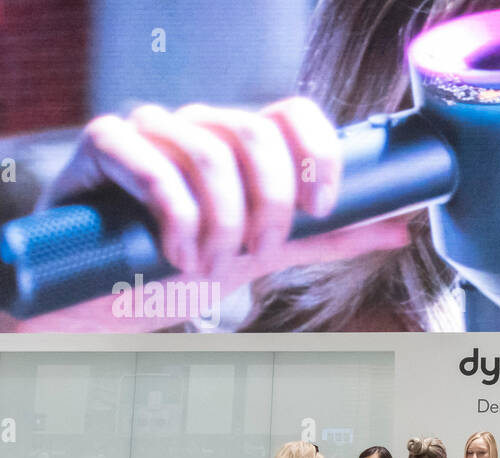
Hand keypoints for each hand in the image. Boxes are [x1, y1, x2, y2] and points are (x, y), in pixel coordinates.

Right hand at [23, 97, 411, 331]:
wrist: (101, 301)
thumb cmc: (177, 269)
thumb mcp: (265, 256)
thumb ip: (326, 239)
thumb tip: (398, 228)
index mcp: (241, 143)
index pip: (295, 114)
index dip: (320, 155)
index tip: (323, 208)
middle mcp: (198, 126)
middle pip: (258, 135)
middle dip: (271, 204)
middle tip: (258, 251)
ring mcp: (149, 130)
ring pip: (210, 153)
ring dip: (220, 223)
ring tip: (206, 265)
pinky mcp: (103, 145)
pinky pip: (152, 163)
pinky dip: (175, 217)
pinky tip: (175, 254)